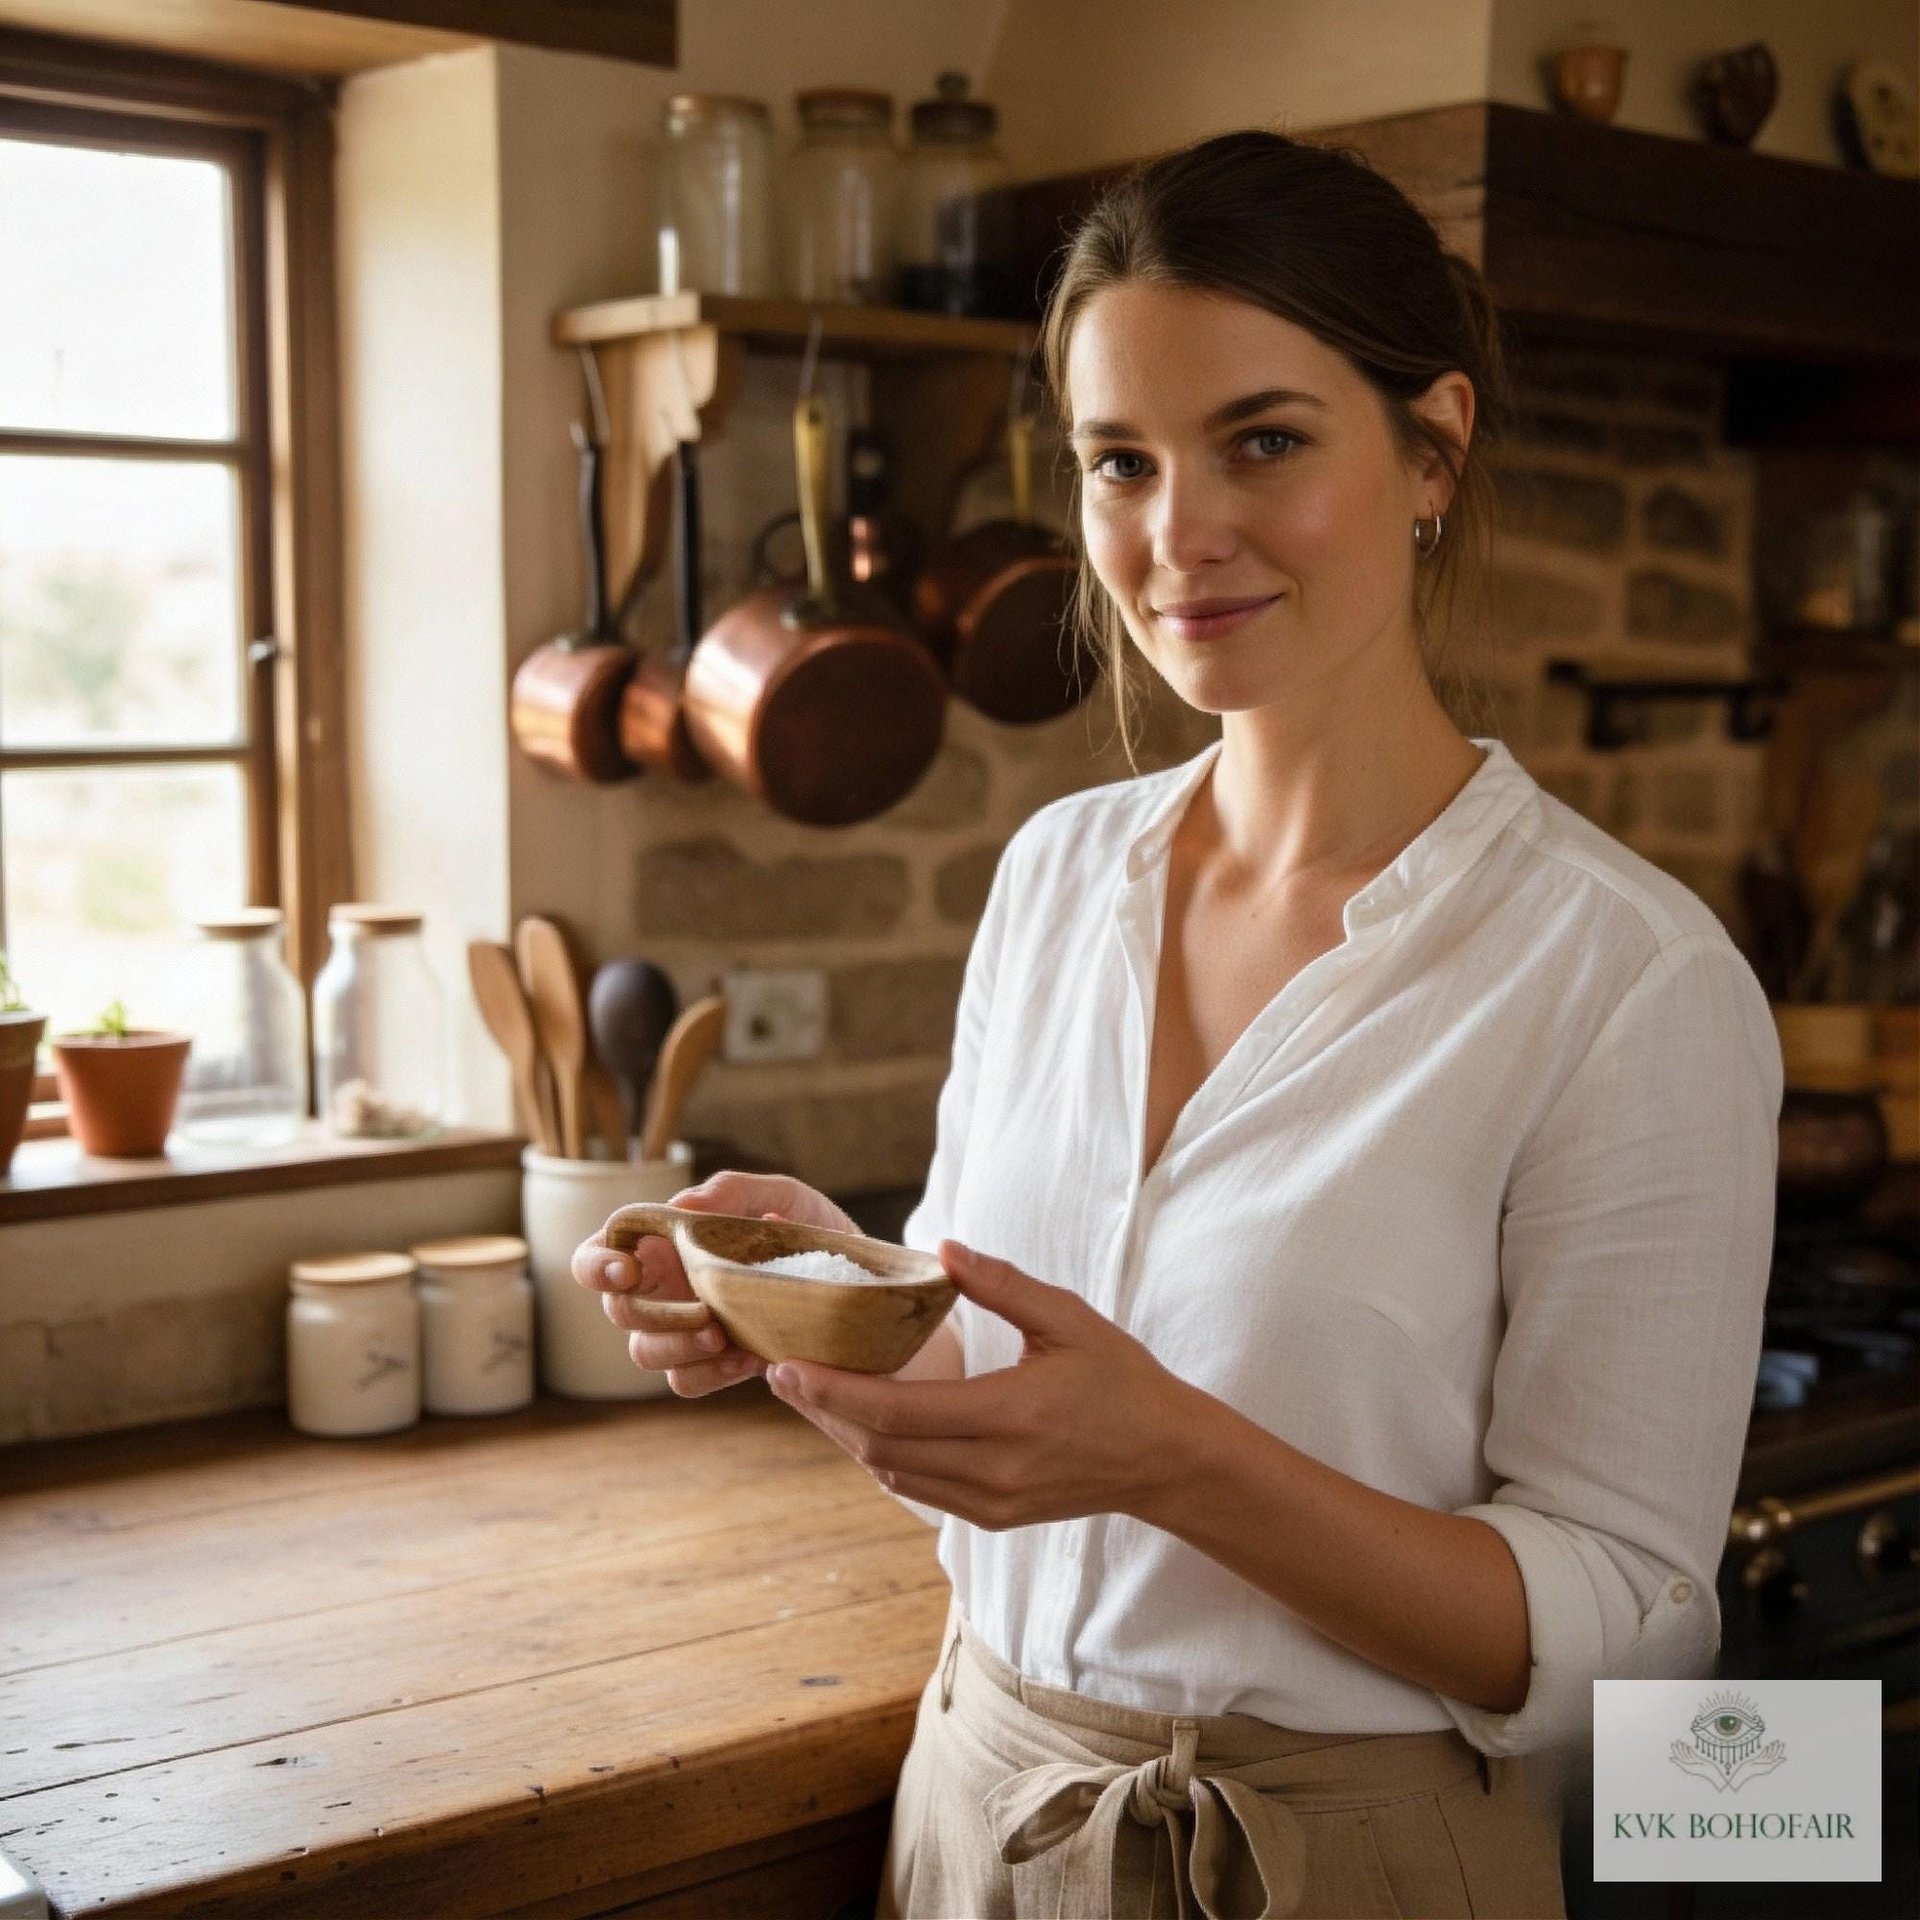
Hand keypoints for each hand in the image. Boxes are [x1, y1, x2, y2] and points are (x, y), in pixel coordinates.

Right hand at [571, 1172, 860, 1397]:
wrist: (862, 1285)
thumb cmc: (812, 1230)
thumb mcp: (786, 1198)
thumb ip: (736, 1191)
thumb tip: (683, 1205)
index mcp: (666, 1243)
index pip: (600, 1251)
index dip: (598, 1262)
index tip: (629, 1269)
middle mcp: (666, 1287)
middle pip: (618, 1309)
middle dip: (651, 1315)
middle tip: (703, 1312)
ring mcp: (686, 1330)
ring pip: (644, 1352)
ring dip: (678, 1347)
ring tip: (724, 1336)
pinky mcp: (714, 1364)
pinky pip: (684, 1382)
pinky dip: (707, 1373)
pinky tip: (745, 1358)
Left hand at [764, 1240, 1197, 1528]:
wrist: (1166, 1459)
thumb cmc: (1122, 1380)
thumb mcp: (1068, 1319)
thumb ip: (1003, 1284)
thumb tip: (944, 1248)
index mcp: (1009, 1415)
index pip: (896, 1410)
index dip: (833, 1391)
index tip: (787, 1365)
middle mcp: (992, 1469)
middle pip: (879, 1447)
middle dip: (822, 1411)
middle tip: (780, 1373)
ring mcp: (990, 1502)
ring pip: (891, 1474)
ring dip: (845, 1436)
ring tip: (811, 1394)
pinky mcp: (991, 1517)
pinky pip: (917, 1489)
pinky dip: (880, 1456)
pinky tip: (861, 1423)